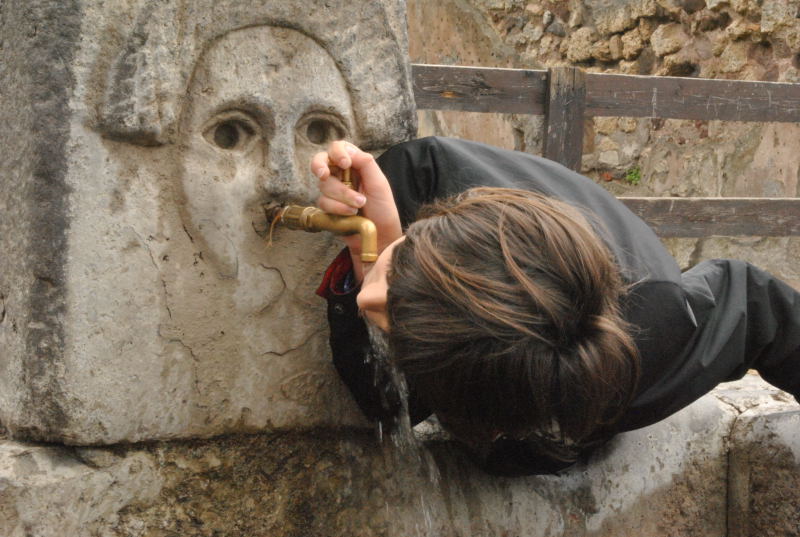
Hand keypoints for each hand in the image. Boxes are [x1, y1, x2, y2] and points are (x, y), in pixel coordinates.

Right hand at [311, 141, 401, 281]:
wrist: (379, 236)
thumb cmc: (383, 210)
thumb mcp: (379, 184)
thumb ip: (366, 164)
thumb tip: (348, 150)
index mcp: (355, 165)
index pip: (338, 148)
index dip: (337, 152)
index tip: (345, 163)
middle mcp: (341, 175)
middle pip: (321, 162)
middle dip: (320, 167)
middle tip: (324, 175)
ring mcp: (333, 192)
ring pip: (324, 185)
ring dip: (342, 196)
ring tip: (358, 205)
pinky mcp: (328, 208)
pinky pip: (324, 203)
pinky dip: (337, 208)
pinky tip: (350, 215)